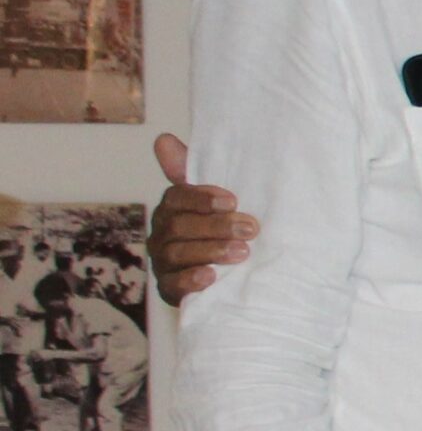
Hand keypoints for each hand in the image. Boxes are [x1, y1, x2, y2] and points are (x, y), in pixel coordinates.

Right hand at [145, 135, 254, 304]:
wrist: (233, 273)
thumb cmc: (225, 227)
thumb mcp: (218, 200)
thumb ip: (194, 171)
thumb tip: (163, 140)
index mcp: (173, 208)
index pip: (176, 197)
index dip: (202, 198)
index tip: (234, 200)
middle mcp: (162, 233)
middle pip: (177, 226)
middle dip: (216, 226)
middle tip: (251, 229)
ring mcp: (164, 263)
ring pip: (176, 253)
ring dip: (211, 250)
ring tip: (243, 252)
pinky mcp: (169, 289)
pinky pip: (172, 286)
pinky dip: (191, 280)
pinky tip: (212, 276)